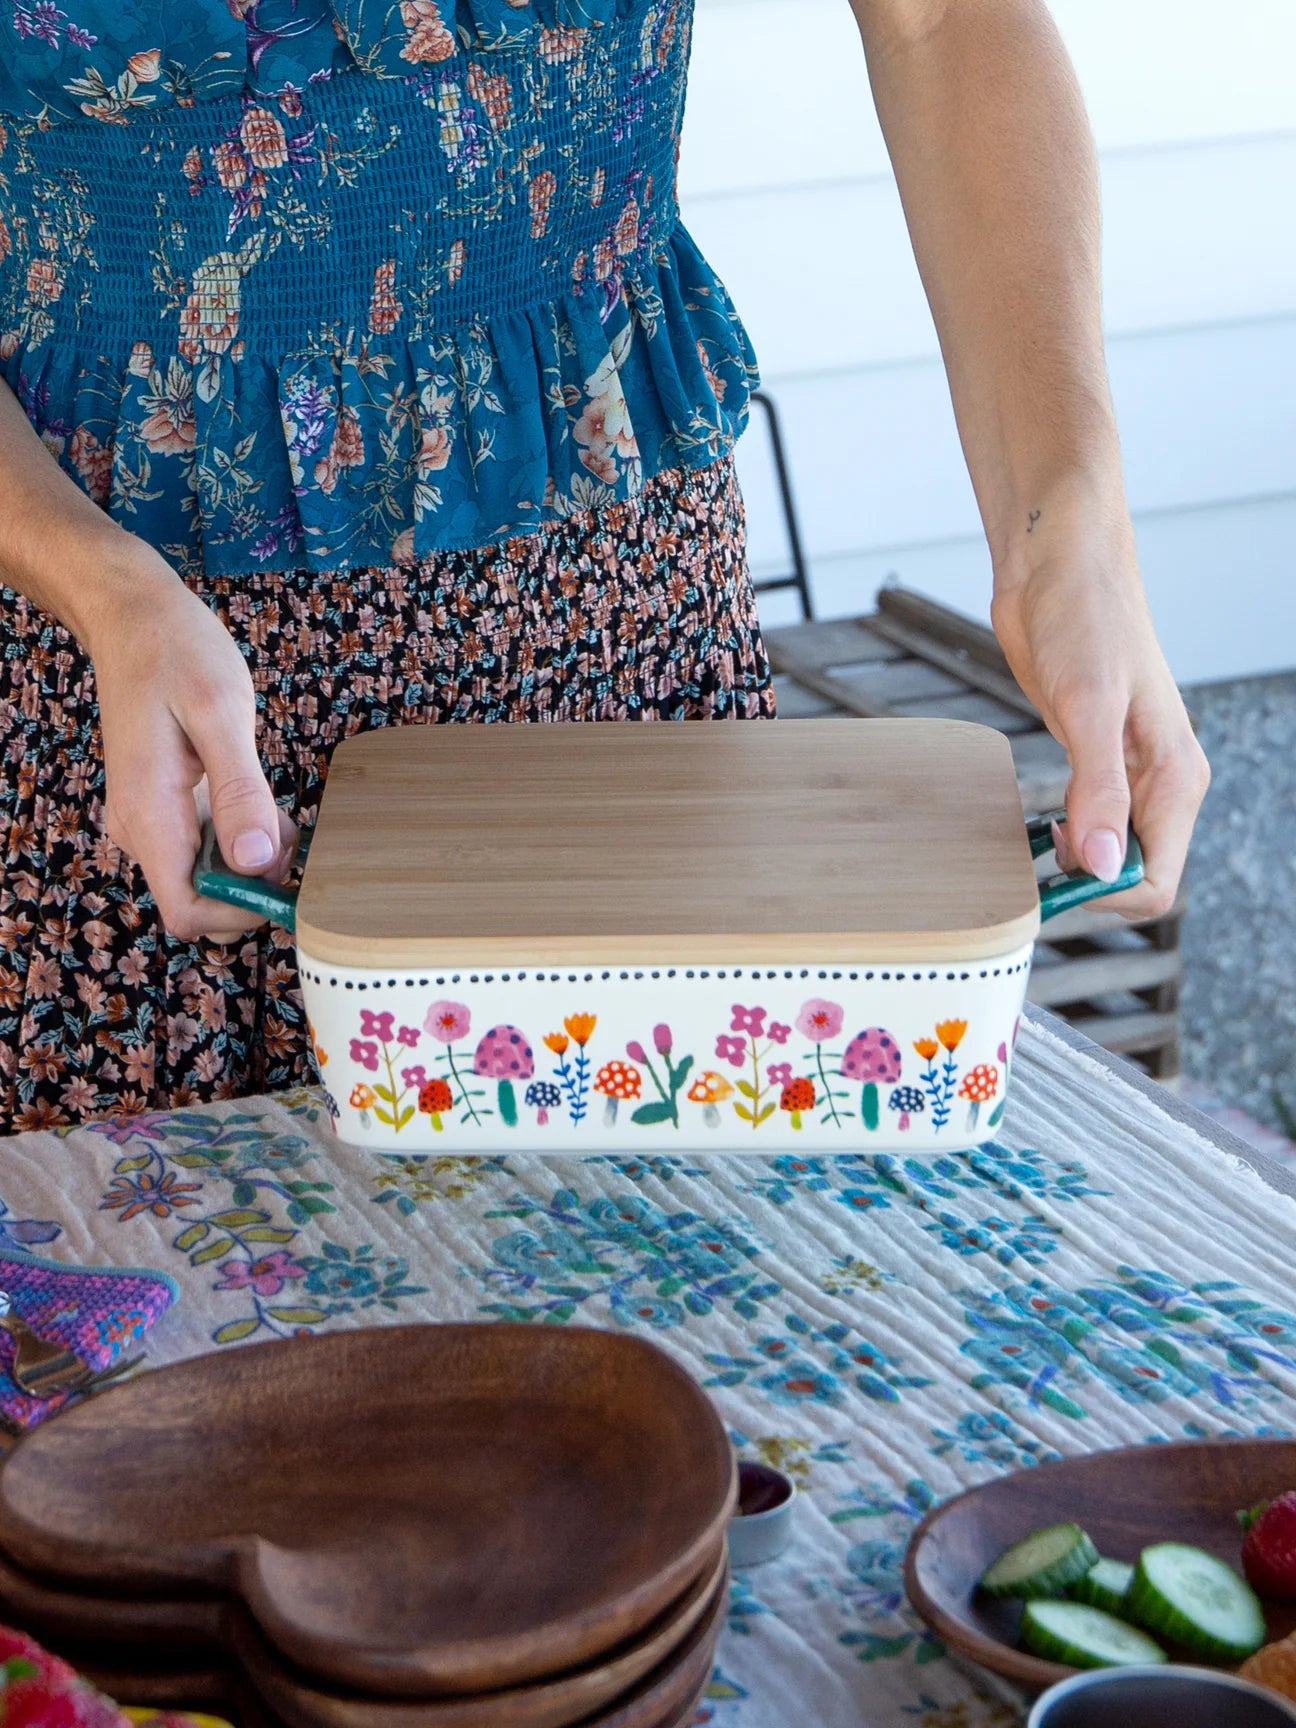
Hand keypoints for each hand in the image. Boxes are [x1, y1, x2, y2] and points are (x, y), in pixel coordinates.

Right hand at [85, 544, 296, 941]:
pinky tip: (267, 805)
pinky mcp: (168, 805)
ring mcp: (154, 819)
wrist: (135, 616)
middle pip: (202, 900)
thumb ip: (239, 792)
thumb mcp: (219, 714)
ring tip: (284, 815)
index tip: (288, 883)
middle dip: (257, 886)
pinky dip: (245, 837)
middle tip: (297, 841)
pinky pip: (209, 844)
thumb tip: (256, 861)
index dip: (241, 914)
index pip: (189, 912)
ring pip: (210, 874)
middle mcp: (143, 828)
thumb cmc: (176, 653)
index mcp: (150, 815)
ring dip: (255, 860)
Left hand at [991, 512, 1208, 919]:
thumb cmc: (1083, 617)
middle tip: (1032, 867)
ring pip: (1111, 853)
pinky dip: (1062, 839)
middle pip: (1134, 875)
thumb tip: (1105, 864)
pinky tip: (1034, 828)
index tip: (1054, 879)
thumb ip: (1100, 791)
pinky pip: (1088, 824)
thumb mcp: (1088, 706)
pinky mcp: (1092, 758)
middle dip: (1086, 886)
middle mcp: (1158, 784)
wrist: (1057, 565)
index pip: (1156, 880)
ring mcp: (1126, 774)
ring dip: (1073, 866)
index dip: (1105, 895)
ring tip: (1030, 850)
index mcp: (1174, 779)